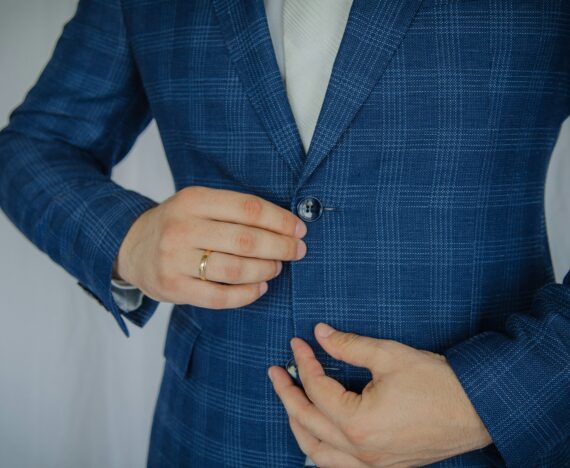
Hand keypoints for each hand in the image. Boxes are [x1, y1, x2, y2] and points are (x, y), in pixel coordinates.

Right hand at [113, 186, 306, 307]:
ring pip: (235, 269)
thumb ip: (234, 210)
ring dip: (266, 269)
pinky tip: (260, 287)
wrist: (131, 247)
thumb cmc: (178, 224)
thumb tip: (285, 224)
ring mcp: (175, 260)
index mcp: (193, 200)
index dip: (280, 220)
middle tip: (297, 251)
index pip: (248, 208)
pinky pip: (220, 297)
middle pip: (246, 240)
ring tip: (277, 267)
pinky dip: (247, 294)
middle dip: (281, 246)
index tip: (299, 229)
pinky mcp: (173, 288)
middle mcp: (182, 228)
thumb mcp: (198, 204)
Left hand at [268, 324, 492, 466]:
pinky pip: (338, 467)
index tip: (298, 342)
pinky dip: (320, 451)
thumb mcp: (389, 356)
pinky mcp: (384, 467)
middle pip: (308, 422)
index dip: (304, 362)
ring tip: (289, 402)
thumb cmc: (437, 382)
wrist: (477, 409)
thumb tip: (320, 334)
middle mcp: (360, 451)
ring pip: (317, 454)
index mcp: (359, 423)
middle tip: (276, 372)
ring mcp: (372, 464)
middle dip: (287, 394)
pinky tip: (317, 435)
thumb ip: (348, 346)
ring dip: (298, 426)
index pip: (317, 389)